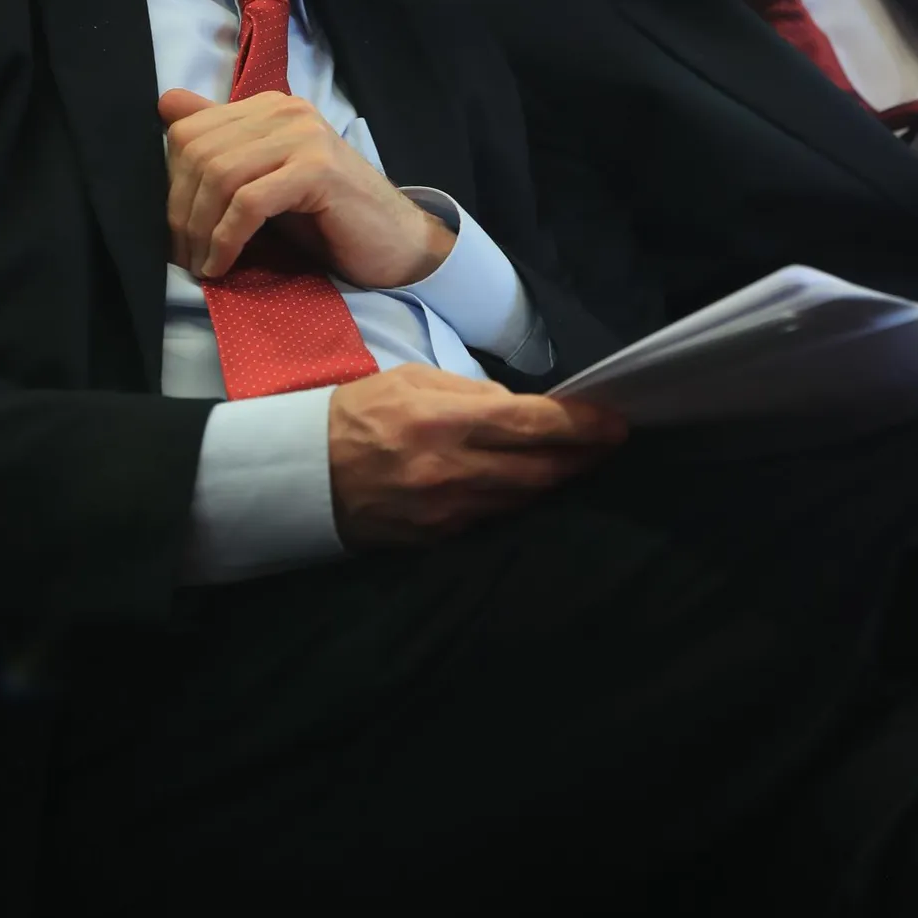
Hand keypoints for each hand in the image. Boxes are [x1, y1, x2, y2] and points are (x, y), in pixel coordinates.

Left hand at [160, 88, 454, 288]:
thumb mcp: (263, 180)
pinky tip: (222, 265)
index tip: (173, 232)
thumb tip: (166, 105)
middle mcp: (285, 110)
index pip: (190, 131)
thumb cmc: (326, 218)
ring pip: (220, 176)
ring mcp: (304, 136)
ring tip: (201, 264)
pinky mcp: (318, 170)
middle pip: (199, 153)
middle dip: (180, 212)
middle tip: (181, 256)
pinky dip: (226, 239)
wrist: (395, 244)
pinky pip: (249, 202)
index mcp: (268, 107)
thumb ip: (221, 143)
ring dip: (201, 230)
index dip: (169, 184)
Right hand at [327, 362, 627, 547]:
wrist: (302, 475)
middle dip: (582, 457)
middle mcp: (452, 469)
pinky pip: (492, 518)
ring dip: (554, 480)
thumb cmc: (358, 414)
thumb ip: (470, 390)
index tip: (615, 421)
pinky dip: (516, 500)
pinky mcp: (439, 537)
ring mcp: (447, 510)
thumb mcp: (411, 380)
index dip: (581, 424)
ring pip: (523, 498)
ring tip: (578, 462)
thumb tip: (518, 406)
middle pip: (541, 470)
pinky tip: (529, 485)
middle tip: (610, 444)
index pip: (532, 423)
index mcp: (445, 420)